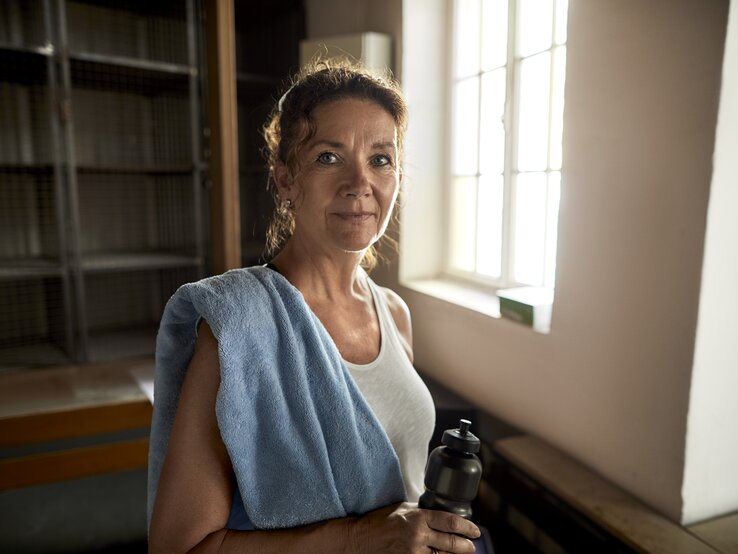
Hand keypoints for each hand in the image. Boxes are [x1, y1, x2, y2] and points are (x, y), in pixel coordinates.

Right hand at [354, 502, 480, 552]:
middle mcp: (418, 535)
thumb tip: (439, 516)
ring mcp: (414, 552)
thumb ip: (421, 512)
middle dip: (466, 546)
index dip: (466, 527)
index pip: (450, 521)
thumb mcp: (402, 509)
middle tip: (472, 546)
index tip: (474, 530)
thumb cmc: (379, 522)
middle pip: (451, 543)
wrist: (360, 540)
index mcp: (418, 518)